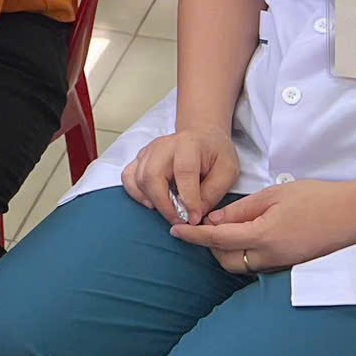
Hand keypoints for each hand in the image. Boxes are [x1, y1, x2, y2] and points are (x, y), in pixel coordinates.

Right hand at [122, 128, 240, 224]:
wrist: (202, 135)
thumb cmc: (216, 152)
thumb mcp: (227, 171)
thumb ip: (213, 193)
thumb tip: (194, 214)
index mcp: (189, 145)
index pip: (184, 172)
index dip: (189, 199)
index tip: (194, 218)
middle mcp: (164, 145)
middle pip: (152, 175)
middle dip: (164, 205)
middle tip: (179, 220)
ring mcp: (149, 150)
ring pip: (138, 178)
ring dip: (152, 201)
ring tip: (170, 212)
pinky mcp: (141, 158)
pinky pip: (128, 177)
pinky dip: (136, 193)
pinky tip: (151, 202)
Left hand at [168, 178, 355, 273]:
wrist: (355, 215)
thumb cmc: (317, 198)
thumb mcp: (274, 195)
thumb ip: (241, 209)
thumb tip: (215, 220)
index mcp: (264, 236)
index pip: (218, 239)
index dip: (193, 235)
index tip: (175, 230)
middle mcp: (272, 257)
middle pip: (226, 260)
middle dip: (209, 245)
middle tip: (203, 223)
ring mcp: (283, 264)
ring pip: (241, 265)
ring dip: (227, 250)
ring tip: (225, 227)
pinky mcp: (291, 265)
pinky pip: (258, 265)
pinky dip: (244, 253)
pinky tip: (246, 234)